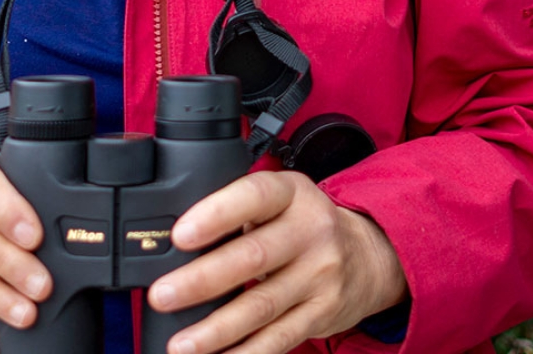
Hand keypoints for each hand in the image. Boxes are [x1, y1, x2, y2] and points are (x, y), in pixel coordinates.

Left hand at [146, 171, 406, 353]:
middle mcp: (311, 231)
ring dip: (216, 329)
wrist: (370, 255)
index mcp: (292, 194)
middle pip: (253, 257)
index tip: (180, 235)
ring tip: (181, 344)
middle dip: (203, 280)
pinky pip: (279, 338)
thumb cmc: (304, 223)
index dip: (216, 214)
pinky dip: (246, 352)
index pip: (254, 197)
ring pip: (262, 306)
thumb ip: (240, 210)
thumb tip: (177, 239)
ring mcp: (320, 275)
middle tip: (162, 294)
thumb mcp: (282, 199)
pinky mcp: (322, 313)